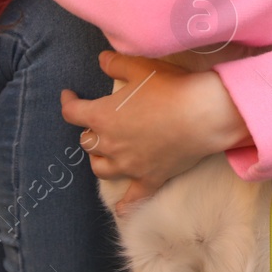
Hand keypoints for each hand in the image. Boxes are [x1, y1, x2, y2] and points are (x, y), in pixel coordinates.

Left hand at [60, 51, 250, 216]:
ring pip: (101, 168)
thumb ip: (116, 63)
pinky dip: (125, 205)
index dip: (68, 102)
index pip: (72, 112)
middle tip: (101, 120)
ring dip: (99, 159)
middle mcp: (110, 144)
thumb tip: (101, 60)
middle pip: (87, 142)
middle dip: (90, 130)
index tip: (69, 95)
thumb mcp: (141, 68)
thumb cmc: (170, 88)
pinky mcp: (149, 177)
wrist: (203, 115)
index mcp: (102, 116)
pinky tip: (121, 211)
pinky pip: (132, 198)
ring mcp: (129, 165)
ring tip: (106, 152)